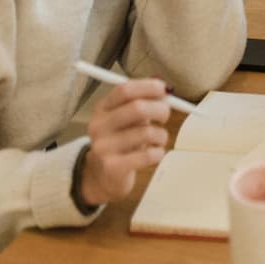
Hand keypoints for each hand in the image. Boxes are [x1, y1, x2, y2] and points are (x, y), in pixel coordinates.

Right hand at [78, 78, 170, 206]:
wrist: (103, 176)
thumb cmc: (121, 141)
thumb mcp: (126, 118)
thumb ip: (142, 102)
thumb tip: (166, 91)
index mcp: (102, 108)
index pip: (125, 90)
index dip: (148, 87)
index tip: (165, 90)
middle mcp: (99, 126)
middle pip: (137, 108)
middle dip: (160, 109)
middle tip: (165, 115)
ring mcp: (104, 147)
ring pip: (146, 132)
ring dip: (161, 135)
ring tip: (159, 139)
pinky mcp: (113, 167)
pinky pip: (147, 155)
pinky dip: (158, 152)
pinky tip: (155, 152)